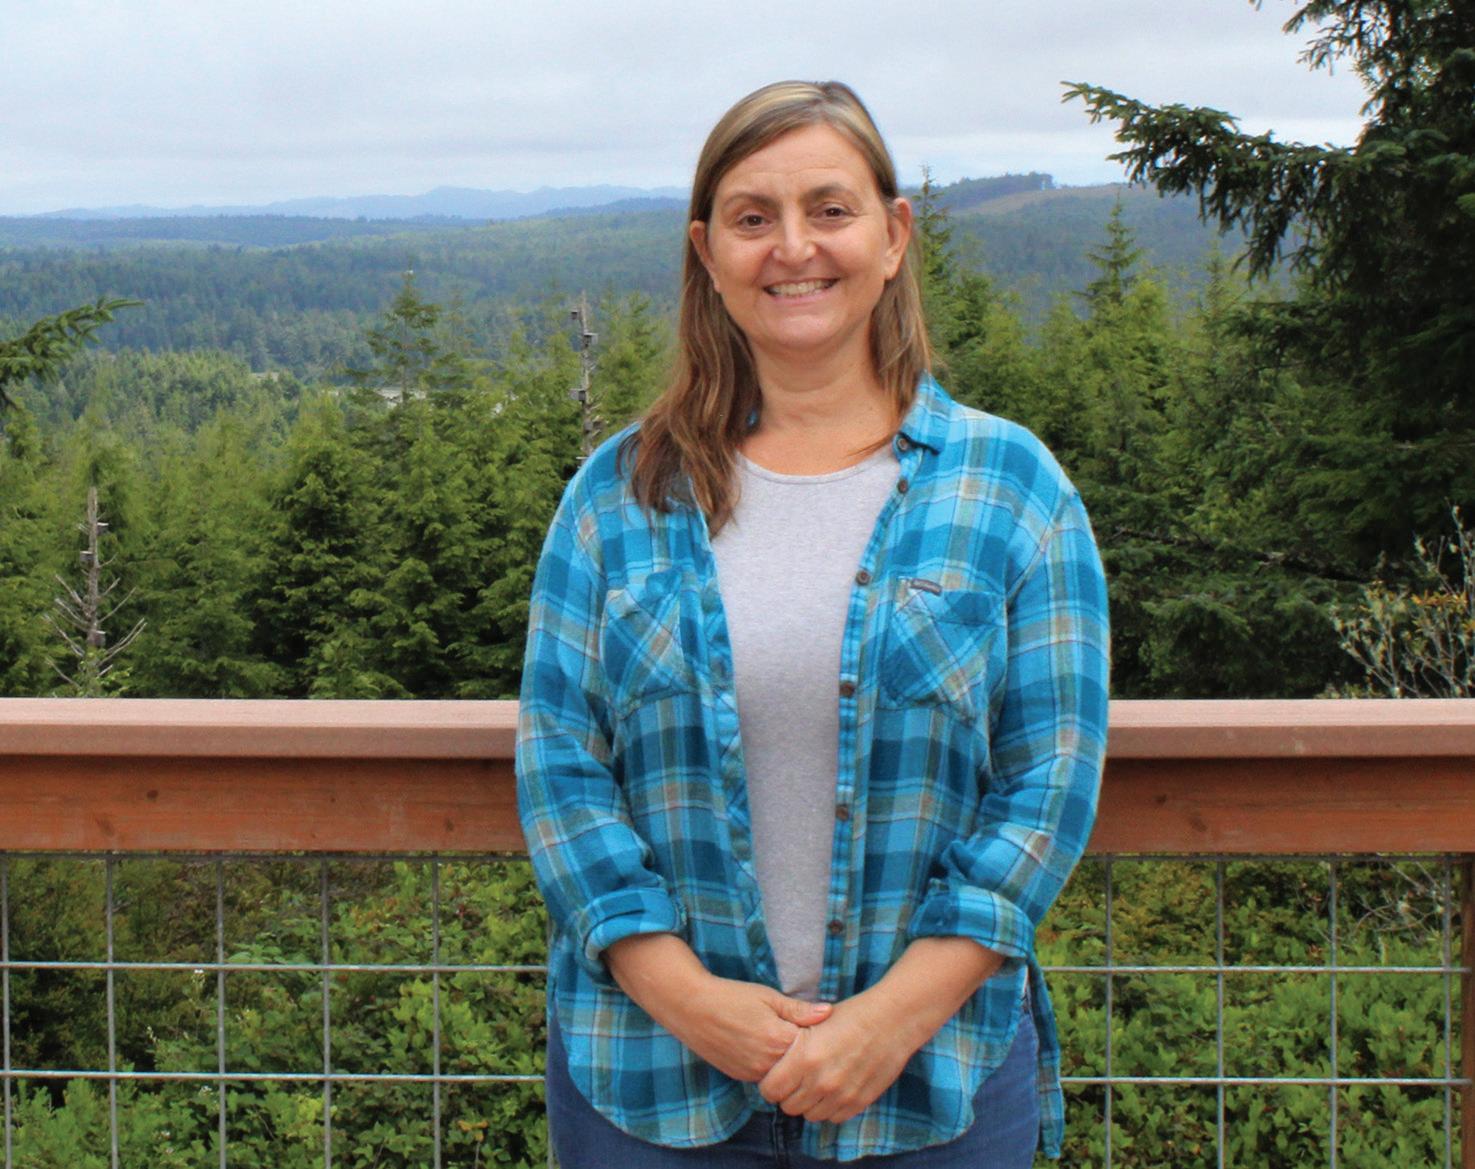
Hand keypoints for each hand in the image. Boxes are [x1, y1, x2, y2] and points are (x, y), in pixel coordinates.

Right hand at [602, 933, 830, 1082]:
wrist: (690, 1007)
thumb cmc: (730, 996)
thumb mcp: (767, 996)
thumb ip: (799, 1009)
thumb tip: (829, 1012)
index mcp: (778, 1040)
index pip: (812, 1048)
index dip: (818, 1038)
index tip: (823, 1028)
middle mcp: (767, 1063)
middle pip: (799, 1066)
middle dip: (806, 1055)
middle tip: (810, 1038)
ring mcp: (752, 1073)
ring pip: (782, 1075)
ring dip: (788, 1063)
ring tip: (786, 1041)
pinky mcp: (740, 1076)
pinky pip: (764, 1076)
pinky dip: (771, 1066)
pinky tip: (768, 1048)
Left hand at [756, 990, 914, 1122]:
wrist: (892, 1020)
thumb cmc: (851, 1015)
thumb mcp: (814, 1023)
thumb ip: (792, 1047)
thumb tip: (775, 1063)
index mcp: (804, 1057)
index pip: (770, 1090)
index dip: (771, 1084)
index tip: (777, 1076)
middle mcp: (820, 1081)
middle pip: (788, 1106)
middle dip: (789, 1094)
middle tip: (797, 1080)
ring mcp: (840, 1095)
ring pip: (810, 1115)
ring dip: (810, 1103)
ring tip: (816, 1084)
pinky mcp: (858, 1102)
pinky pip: (833, 1117)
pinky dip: (830, 1107)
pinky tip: (834, 1089)